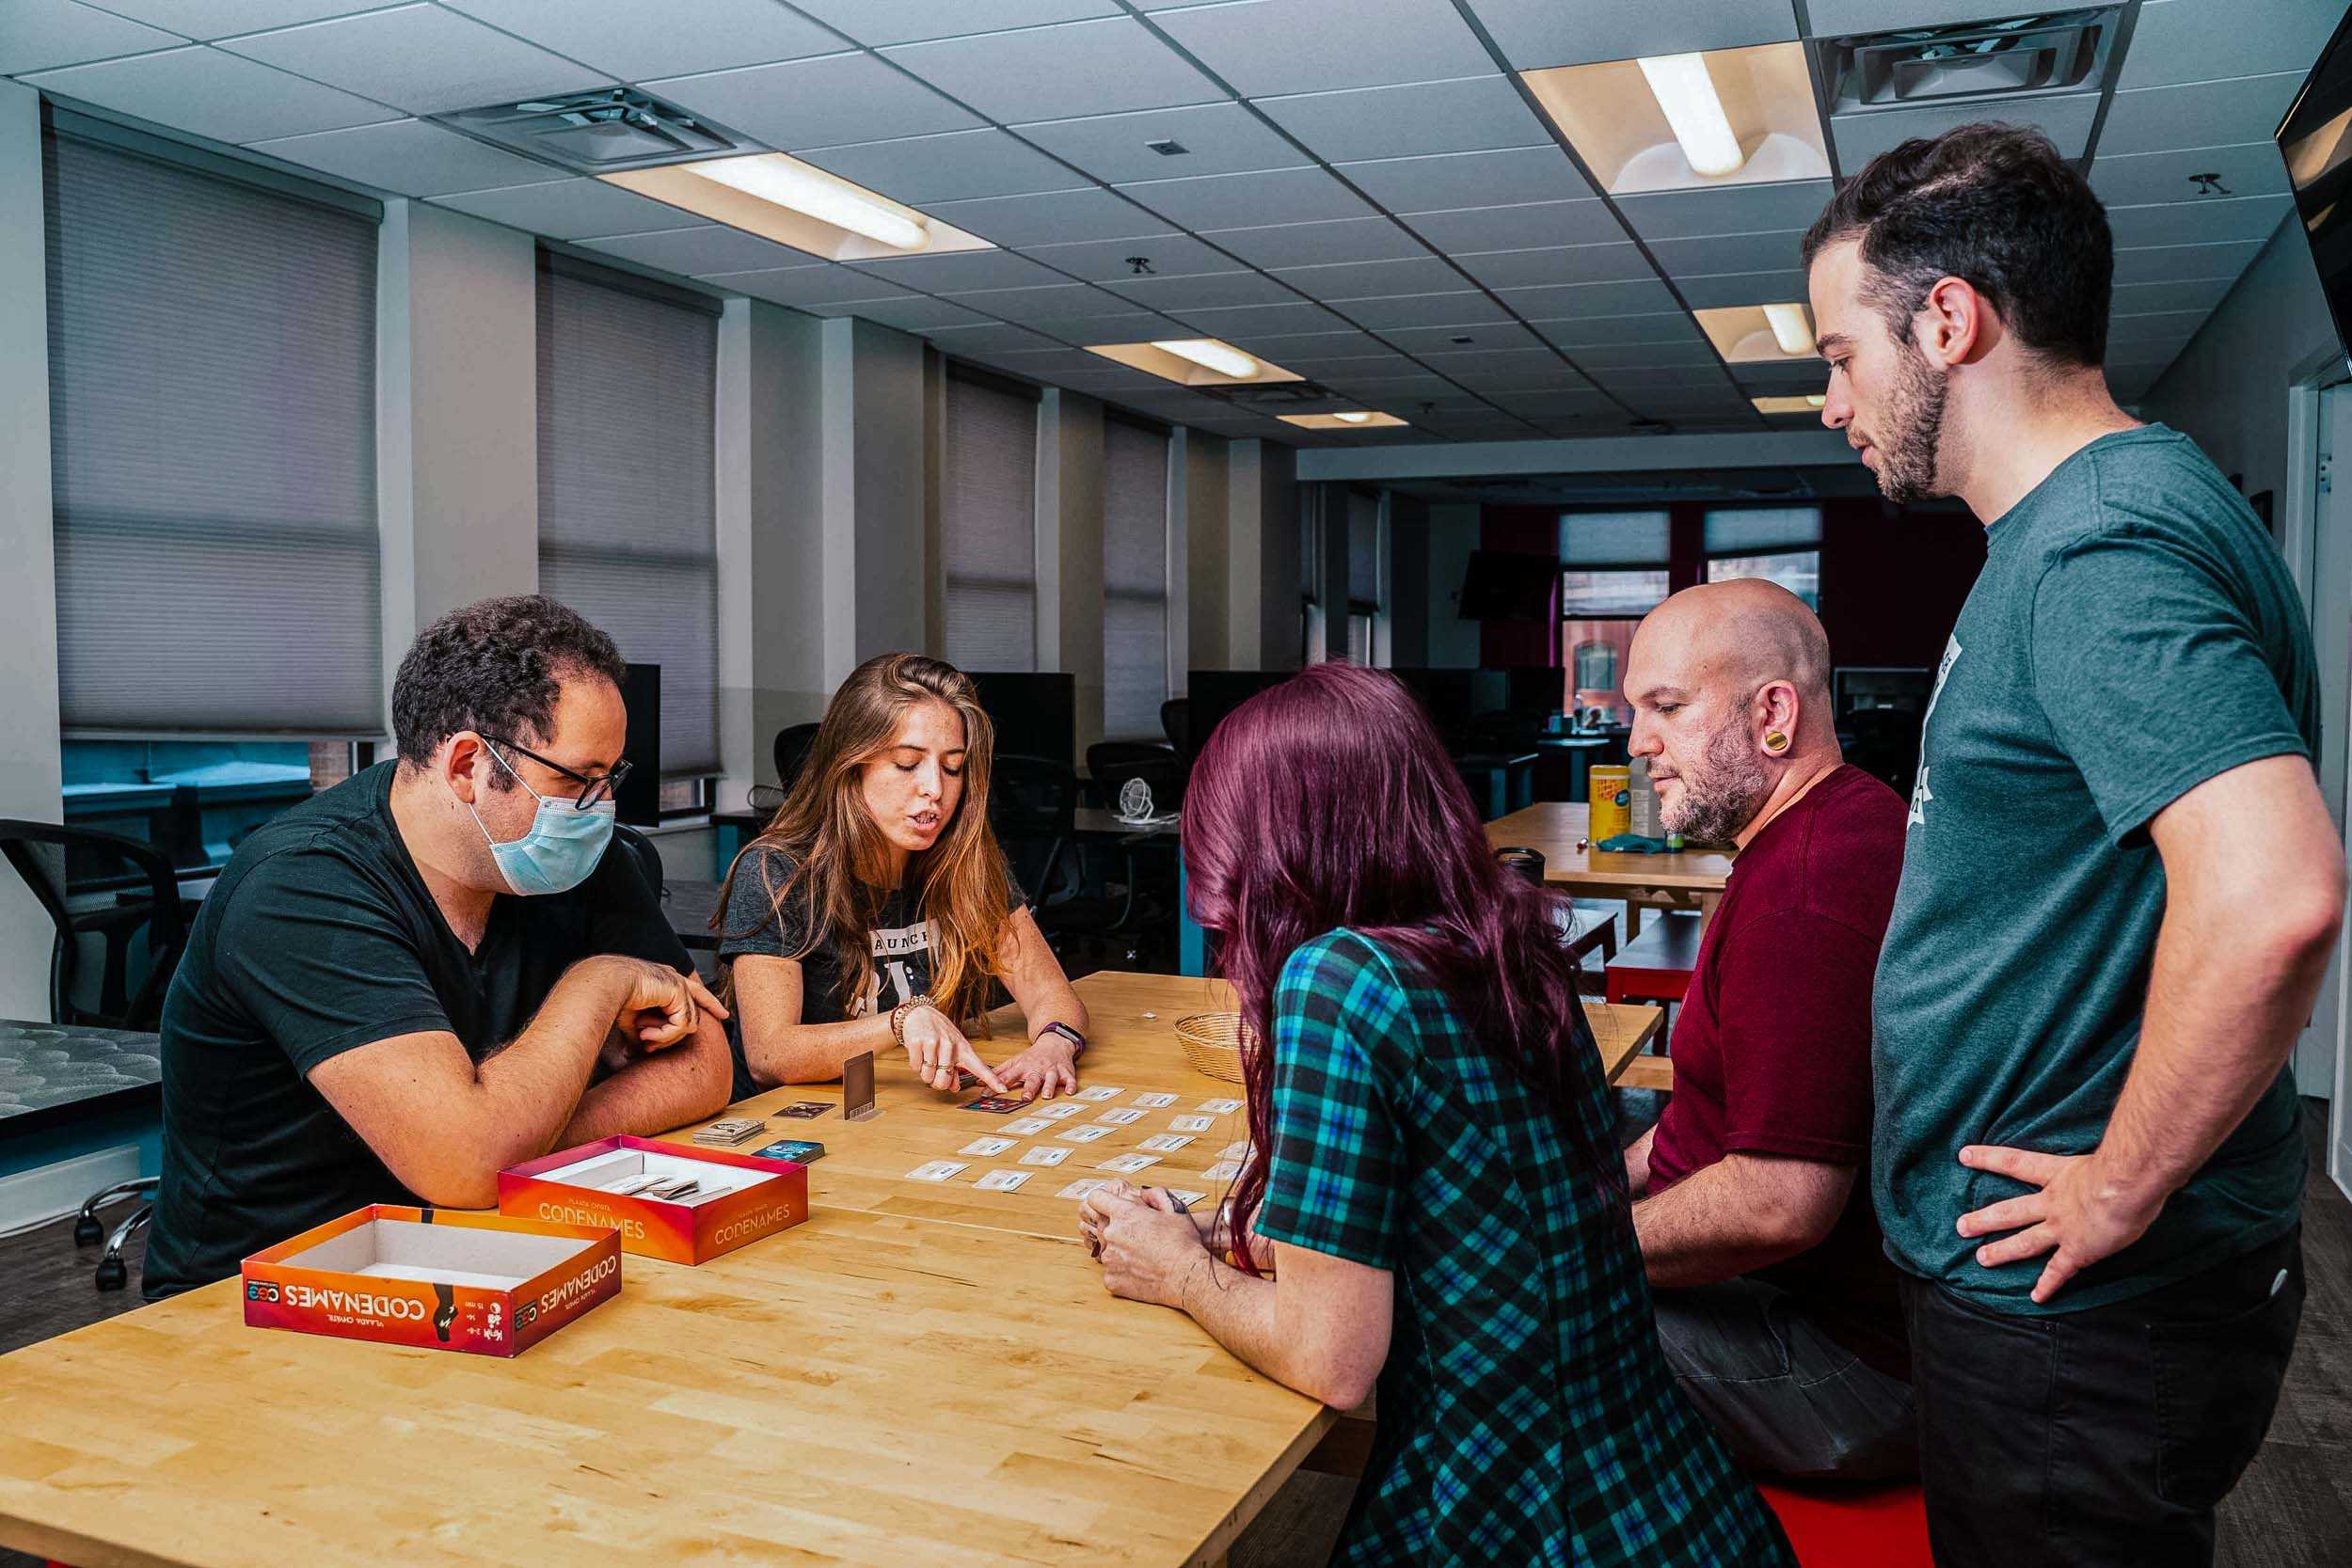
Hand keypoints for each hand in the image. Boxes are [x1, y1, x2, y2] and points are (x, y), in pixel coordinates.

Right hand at [600, 958, 728, 1048]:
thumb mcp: (632, 1022)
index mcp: (665, 981)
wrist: (605, 986)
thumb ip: (644, 1034)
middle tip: (648, 1048)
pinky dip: (664, 1035)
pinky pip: (682, 1025)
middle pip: (695, 1013)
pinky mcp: (679, 992)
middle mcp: (675, 979)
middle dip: (674, 1036)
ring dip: (664, 1037)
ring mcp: (679, 984)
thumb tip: (641, 1053)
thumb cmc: (612, 1001)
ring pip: (688, 1024)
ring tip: (643, 1038)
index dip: (711, 1003)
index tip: (724, 1014)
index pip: (695, 992)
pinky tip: (645, 1034)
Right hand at [899, 1005, 1006, 1095]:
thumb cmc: (938, 1032)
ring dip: (925, 1072)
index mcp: (963, 1048)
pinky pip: (915, 1067)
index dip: (991, 1079)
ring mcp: (934, 1043)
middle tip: (935, 1071)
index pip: (979, 1066)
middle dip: (937, 1082)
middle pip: (944, 1081)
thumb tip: (954, 1087)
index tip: (1002, 1089)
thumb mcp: (952, 1048)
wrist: (919, 1012)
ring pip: (928, 1076)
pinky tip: (919, 1052)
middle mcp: (950, 1045)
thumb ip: (956, 1068)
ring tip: (927, 1057)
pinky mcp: (918, 1042)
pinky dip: (915, 1064)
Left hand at [992, 1034, 1079, 1100]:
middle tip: (1025, 1098)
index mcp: (1023, 1067)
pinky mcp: (1066, 1071)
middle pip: (1032, 1079)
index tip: (987, 1094)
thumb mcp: (1015, 1061)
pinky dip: (1071, 1085)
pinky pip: (1070, 1079)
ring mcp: (1052, 1070)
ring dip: (1049, 1087)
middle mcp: (1037, 1069)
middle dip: (1029, 1088)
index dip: (997, 1085)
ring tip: (1047, 1096)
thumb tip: (978, 1083)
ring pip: (1051, 1079)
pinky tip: (1071, 1092)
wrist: (1055, 1041)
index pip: (1008, 1077)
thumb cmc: (1033, 1056)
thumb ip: (999, 1073)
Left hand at [1086, 1188, 1210, 1308]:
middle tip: (1140, 1238)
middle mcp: (1111, 1234)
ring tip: (1144, 1258)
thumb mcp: (1174, 1208)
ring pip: (1109, 1251)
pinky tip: (1141, 1273)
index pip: (1096, 1198)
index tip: (1107, 1206)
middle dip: (1118, 1230)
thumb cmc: (1183, 1243)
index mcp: (1124, 1214)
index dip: (1102, 1200)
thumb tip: (1143, 1193)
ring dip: (1121, 1253)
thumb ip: (1155, 1194)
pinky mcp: (1111, 1280)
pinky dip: (1123, 1273)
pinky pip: (1112, 1273)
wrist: (1187, 1276)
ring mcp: (1109, 1259)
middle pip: (1103, 1227)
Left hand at [1956, 1144, 2166, 1304]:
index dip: (1988, 1158)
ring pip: (2025, 1242)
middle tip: (1960, 1227)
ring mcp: (2063, 1228)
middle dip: (1984, 1219)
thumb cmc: (2125, 1165)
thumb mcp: (2104, 1155)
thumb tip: (2113, 1157)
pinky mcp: (2078, 1251)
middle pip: (2010, 1211)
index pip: (2015, 1162)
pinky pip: (2058, 1272)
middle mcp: (2054, 1202)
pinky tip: (2036, 1297)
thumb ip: (2099, 1159)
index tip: (1963, 1155)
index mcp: (2059, 1174)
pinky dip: (2048, 1286)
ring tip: (1981, 1259)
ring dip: (2002, 1252)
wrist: (2127, 1185)